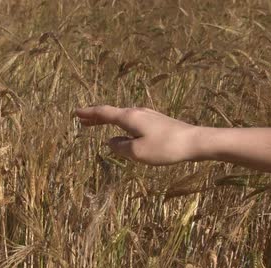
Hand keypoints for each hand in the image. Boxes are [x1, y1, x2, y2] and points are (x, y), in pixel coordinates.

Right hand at [75, 105, 198, 165]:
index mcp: (129, 118)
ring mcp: (148, 115)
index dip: (89, 114)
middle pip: (112, 113)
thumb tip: (110, 142)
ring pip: (122, 116)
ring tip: (98, 124)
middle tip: (82, 119)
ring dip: (108, 120)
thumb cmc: (164, 147)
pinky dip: (120, 124)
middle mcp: (136, 112)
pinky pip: (132, 121)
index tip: (76, 113)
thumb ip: (120, 147)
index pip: (103, 113)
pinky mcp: (156, 121)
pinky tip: (123, 131)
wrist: (194, 142)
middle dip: (96, 117)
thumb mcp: (137, 152)